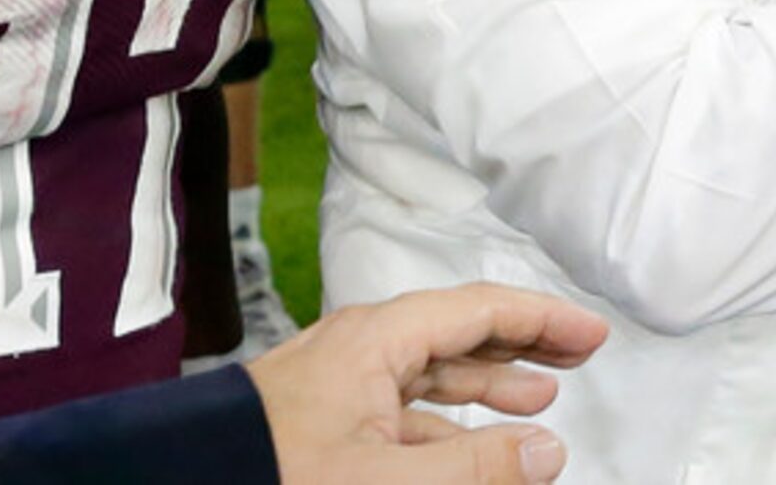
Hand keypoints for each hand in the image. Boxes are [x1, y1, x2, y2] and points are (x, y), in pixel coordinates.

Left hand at [252, 283, 609, 483]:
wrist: (184, 484)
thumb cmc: (270, 475)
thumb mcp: (385, 480)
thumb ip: (474, 467)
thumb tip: (547, 450)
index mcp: (376, 339)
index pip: (480, 308)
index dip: (543, 319)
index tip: (591, 334)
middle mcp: (359, 349)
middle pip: (459, 332)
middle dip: (522, 344)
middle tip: (578, 356)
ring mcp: (339, 384)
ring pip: (430, 374)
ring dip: (487, 385)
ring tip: (536, 400)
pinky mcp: (323, 423)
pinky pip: (400, 412)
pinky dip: (445, 424)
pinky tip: (467, 448)